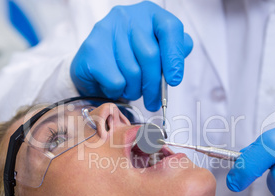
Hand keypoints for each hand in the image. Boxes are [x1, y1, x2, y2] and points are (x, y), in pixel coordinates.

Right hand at [70, 1, 192, 111]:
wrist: (94, 65)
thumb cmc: (130, 57)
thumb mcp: (156, 49)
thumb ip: (174, 50)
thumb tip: (182, 54)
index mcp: (149, 13)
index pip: (170, 29)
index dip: (175, 57)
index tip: (174, 81)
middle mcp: (127, 16)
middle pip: (150, 56)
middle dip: (154, 86)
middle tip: (154, 102)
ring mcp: (107, 30)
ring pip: (132, 71)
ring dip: (135, 90)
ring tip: (131, 90)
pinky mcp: (92, 49)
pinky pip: (116, 80)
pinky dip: (118, 91)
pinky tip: (115, 87)